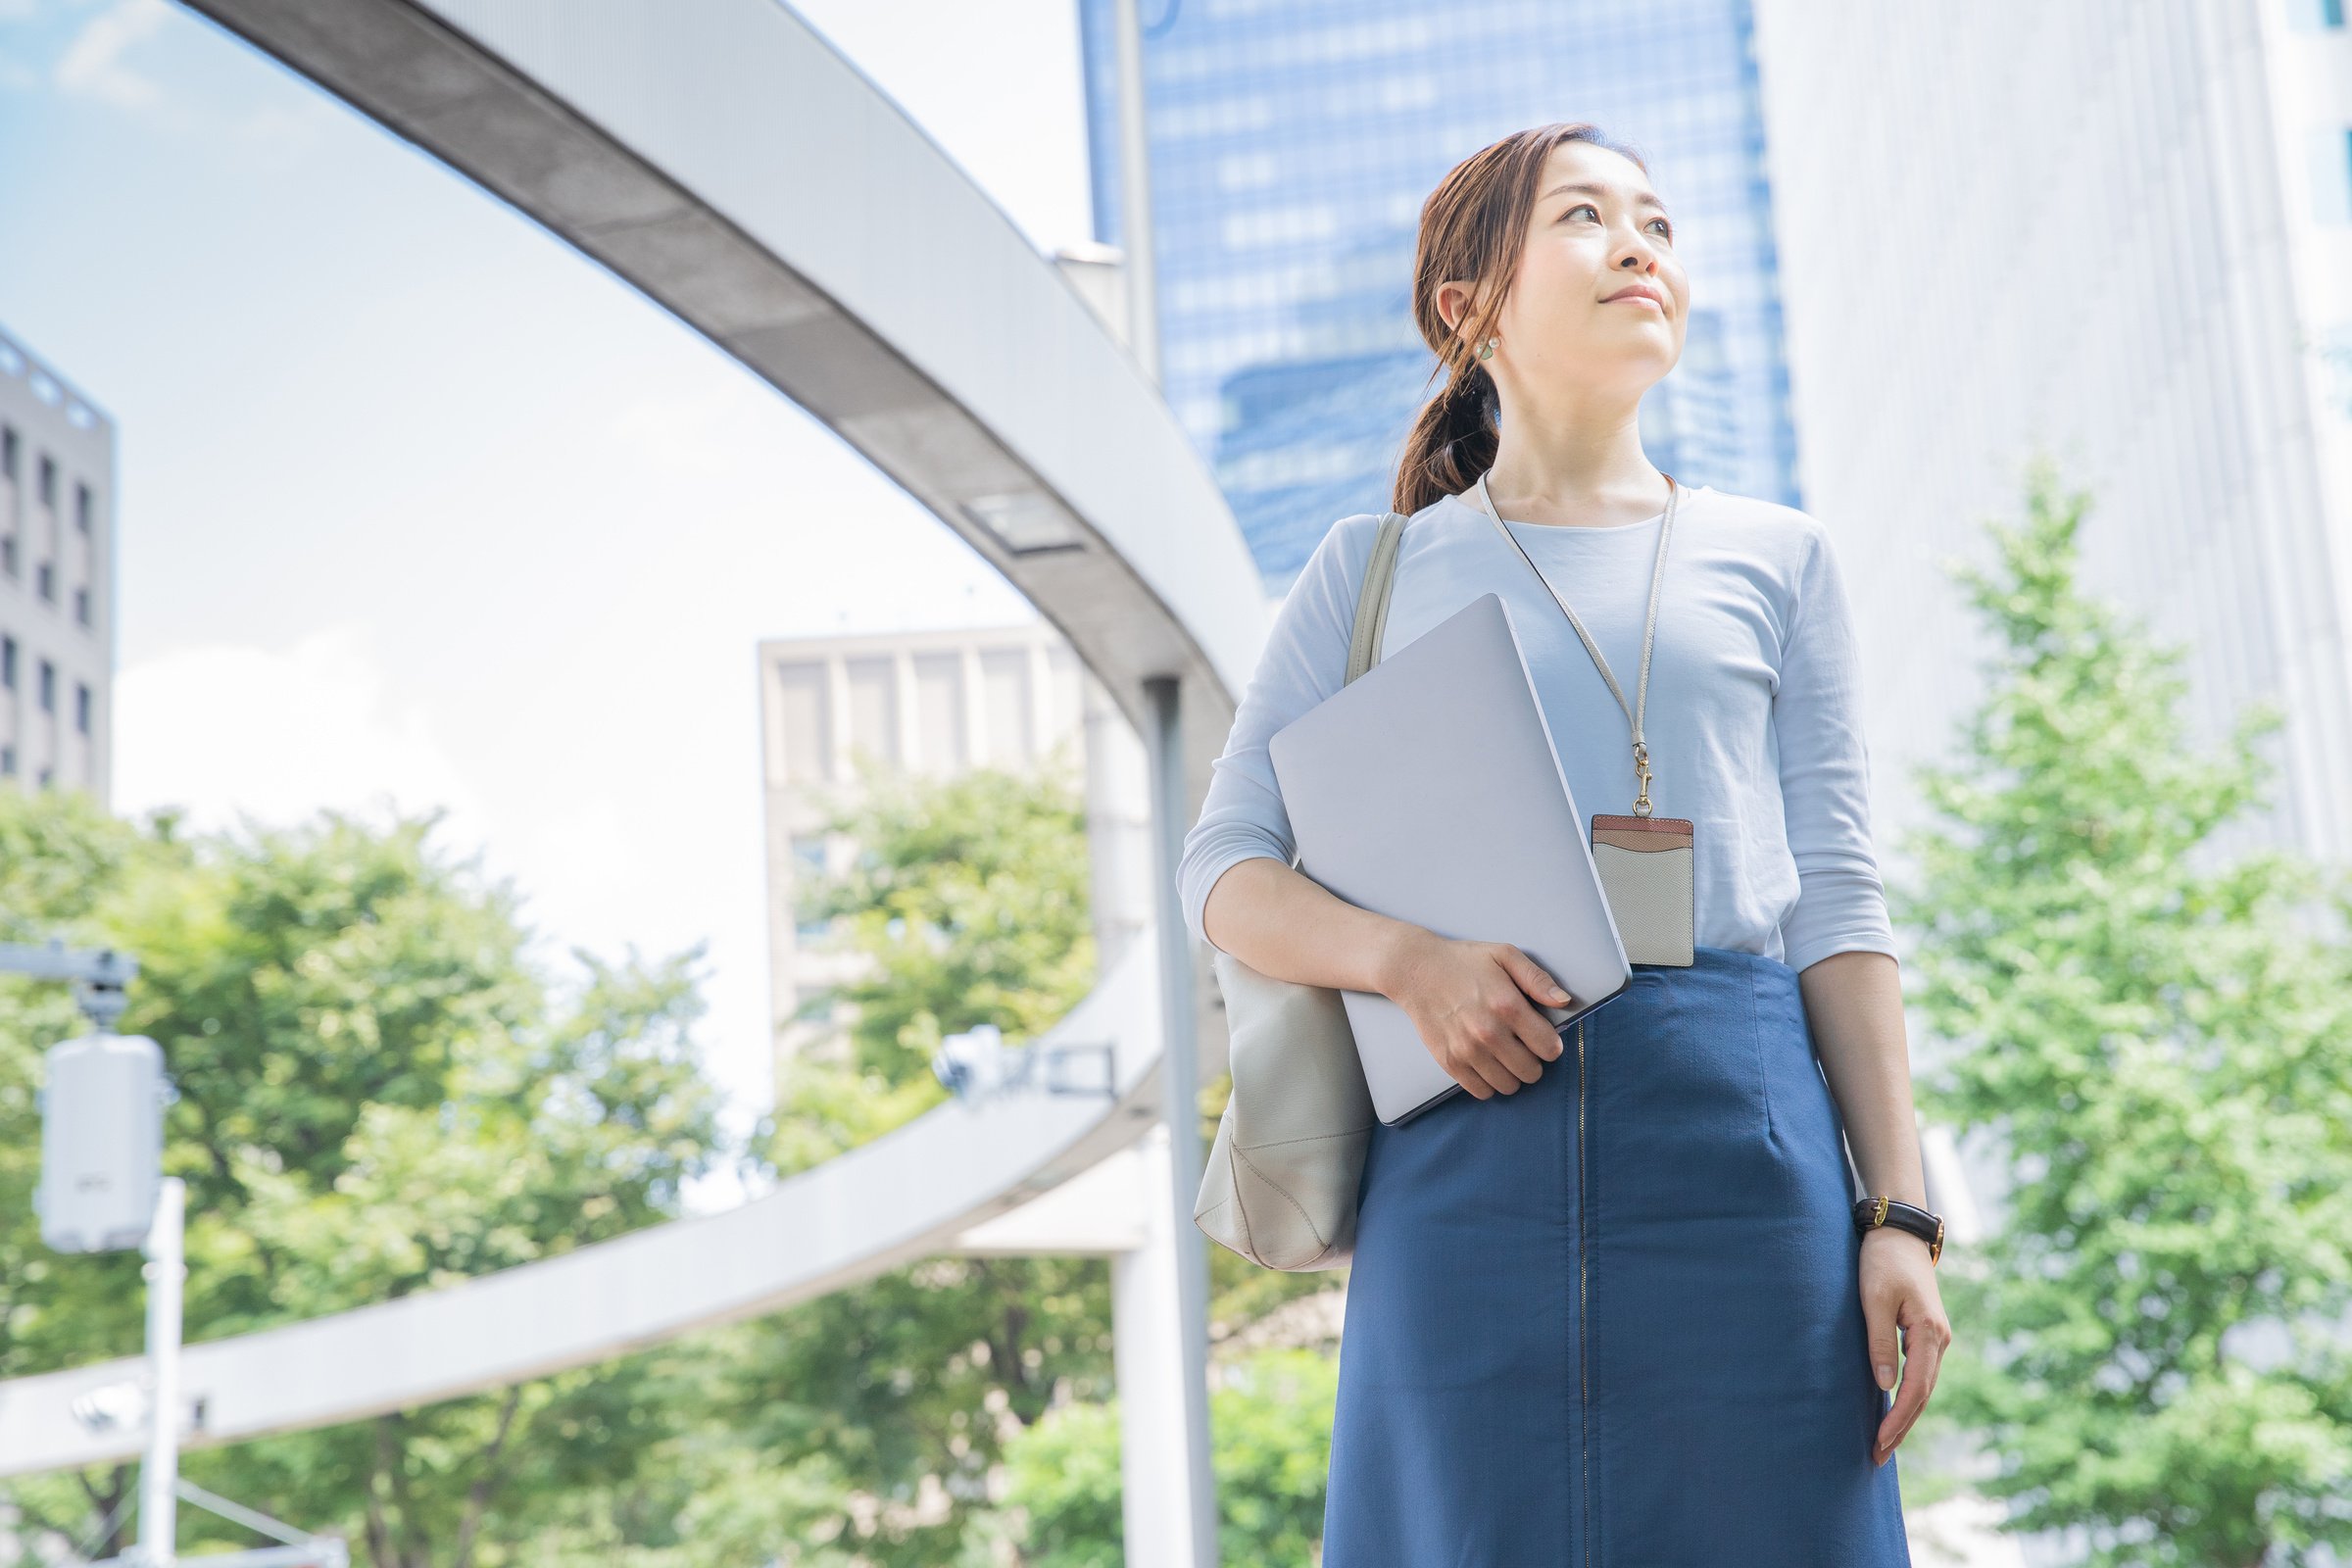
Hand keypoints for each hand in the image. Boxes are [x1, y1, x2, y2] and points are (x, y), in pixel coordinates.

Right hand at [1377, 928, 1569, 1098]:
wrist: (1416, 971)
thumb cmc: (1463, 961)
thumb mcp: (1504, 955)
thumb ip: (1537, 978)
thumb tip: (1563, 1001)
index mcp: (1508, 1006)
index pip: (1549, 1048)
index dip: (1551, 1045)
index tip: (1543, 1038)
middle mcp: (1489, 1033)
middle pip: (1531, 1072)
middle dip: (1533, 1061)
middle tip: (1522, 1046)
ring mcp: (1467, 1050)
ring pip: (1508, 1086)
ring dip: (1511, 1074)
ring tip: (1504, 1055)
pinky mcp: (1449, 1062)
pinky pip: (1481, 1091)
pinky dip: (1489, 1082)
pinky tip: (1486, 1064)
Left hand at [1860, 1225, 1951, 1466]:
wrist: (1899, 1231)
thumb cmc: (1882, 1261)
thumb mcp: (1873, 1298)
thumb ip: (1879, 1341)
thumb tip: (1884, 1386)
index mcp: (1929, 1333)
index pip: (1915, 1388)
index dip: (1898, 1419)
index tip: (1879, 1442)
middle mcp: (1939, 1340)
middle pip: (1923, 1395)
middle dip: (1901, 1428)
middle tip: (1877, 1456)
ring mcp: (1936, 1337)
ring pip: (1923, 1387)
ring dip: (1905, 1416)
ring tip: (1884, 1443)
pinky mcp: (1926, 1333)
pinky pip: (1920, 1374)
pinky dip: (1908, 1397)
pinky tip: (1894, 1411)